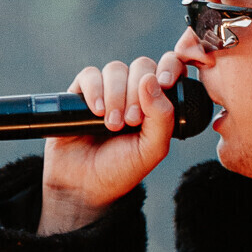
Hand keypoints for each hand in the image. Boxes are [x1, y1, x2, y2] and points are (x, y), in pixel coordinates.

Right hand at [39, 51, 184, 234]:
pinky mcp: (81, 92)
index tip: (165, 82)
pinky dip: (95, 90)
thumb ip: (162, 117)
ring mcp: (107, 90)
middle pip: (141, 66)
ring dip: (116, 95)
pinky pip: (90, 75)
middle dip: (137, 93)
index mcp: (157, 103)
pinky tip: (96, 111)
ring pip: (116, 69)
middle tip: (131, 122)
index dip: (170, 67)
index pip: (169, 68)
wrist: (84, 185)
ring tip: (112, 125)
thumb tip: (151, 79)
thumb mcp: (152, 149)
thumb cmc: (121, 169)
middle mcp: (134, 91)